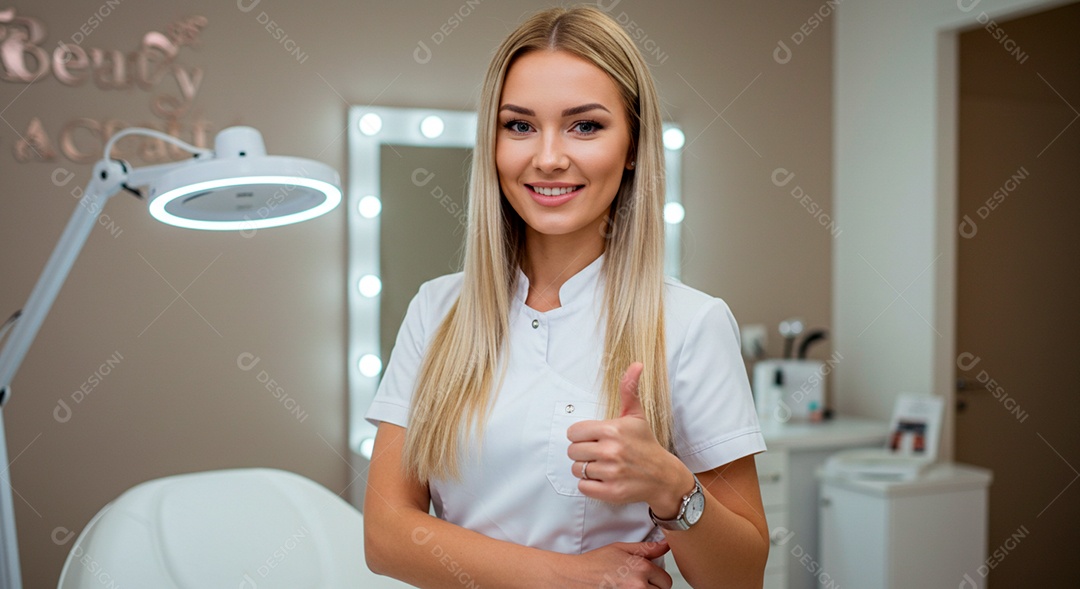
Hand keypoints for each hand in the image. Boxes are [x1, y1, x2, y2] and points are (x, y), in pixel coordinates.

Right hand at [552, 540, 672, 587]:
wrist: (575, 577)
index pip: (665, 579)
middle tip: (638, 582)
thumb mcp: (621, 549)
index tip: (648, 576)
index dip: (657, 577)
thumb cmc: (595, 563)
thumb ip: (646, 548)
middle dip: (653, 587)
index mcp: (641, 568)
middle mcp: (638, 586)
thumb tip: (666, 544)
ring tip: (630, 586)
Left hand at [566, 363, 692, 513]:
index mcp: (612, 430)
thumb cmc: (645, 444)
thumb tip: (636, 364)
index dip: (581, 435)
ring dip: (585, 468)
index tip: (593, 438)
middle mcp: (611, 451)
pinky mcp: (611, 492)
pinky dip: (589, 484)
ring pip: (577, 469)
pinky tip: (602, 478)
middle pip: (572, 451)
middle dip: (582, 452)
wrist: (663, 476)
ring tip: (601, 465)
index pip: (573, 432)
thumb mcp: (636, 415)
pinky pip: (583, 487)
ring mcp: (611, 473)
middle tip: (597, 452)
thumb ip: (629, 389)